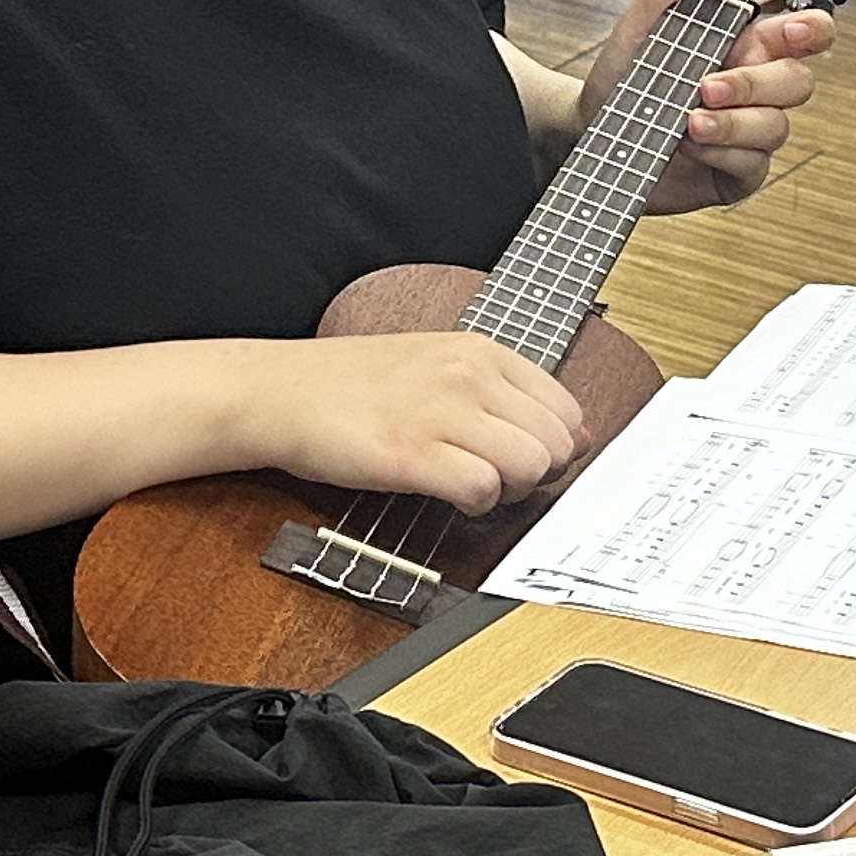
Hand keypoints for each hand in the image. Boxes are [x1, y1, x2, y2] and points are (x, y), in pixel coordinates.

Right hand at [234, 331, 586, 514]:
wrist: (279, 392)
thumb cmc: (352, 386)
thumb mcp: (439, 367)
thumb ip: (505, 395)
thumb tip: (577, 438)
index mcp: (479, 351)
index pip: (566, 409)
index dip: (555, 447)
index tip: (526, 461)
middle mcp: (467, 375)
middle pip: (556, 442)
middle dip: (537, 474)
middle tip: (498, 479)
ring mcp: (438, 412)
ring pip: (530, 465)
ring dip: (510, 491)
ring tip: (473, 486)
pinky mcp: (408, 454)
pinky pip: (482, 488)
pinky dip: (475, 504)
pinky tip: (449, 496)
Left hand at [579, 0, 839, 214]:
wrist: (589, 133)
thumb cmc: (622, 78)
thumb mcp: (641, 20)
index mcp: (744, 44)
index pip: (805, 32)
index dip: (812, 29)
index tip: (789, 29)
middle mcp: (754, 86)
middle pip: (798, 81)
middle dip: (755, 84)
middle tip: (708, 86)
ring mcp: (748, 130)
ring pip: (777, 126)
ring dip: (733, 123)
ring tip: (688, 121)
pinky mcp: (737, 170)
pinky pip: (754, 163)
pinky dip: (722, 152)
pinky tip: (692, 146)